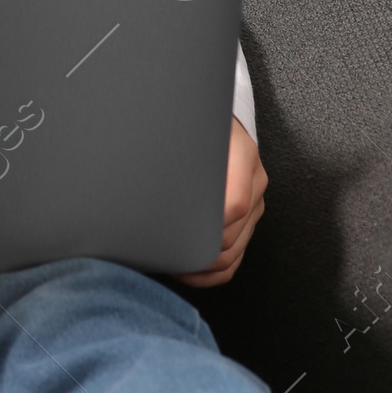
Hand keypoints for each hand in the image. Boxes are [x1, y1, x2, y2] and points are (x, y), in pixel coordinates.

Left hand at [177, 117, 266, 287]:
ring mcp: (254, 201)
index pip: (235, 204)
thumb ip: (175, 144)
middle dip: (199, 250)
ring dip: (203, 266)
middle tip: (164, 252)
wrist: (218, 120)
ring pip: (235, 251)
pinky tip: (190, 272)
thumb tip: (136, 162)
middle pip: (233, 234)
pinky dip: (213, 272)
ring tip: (171, 264)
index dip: (208, 226)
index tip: (178, 234)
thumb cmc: (196, 123)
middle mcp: (254, 180)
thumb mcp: (188, 126)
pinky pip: (237, 256)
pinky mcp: (249, 217)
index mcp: (242, 154)